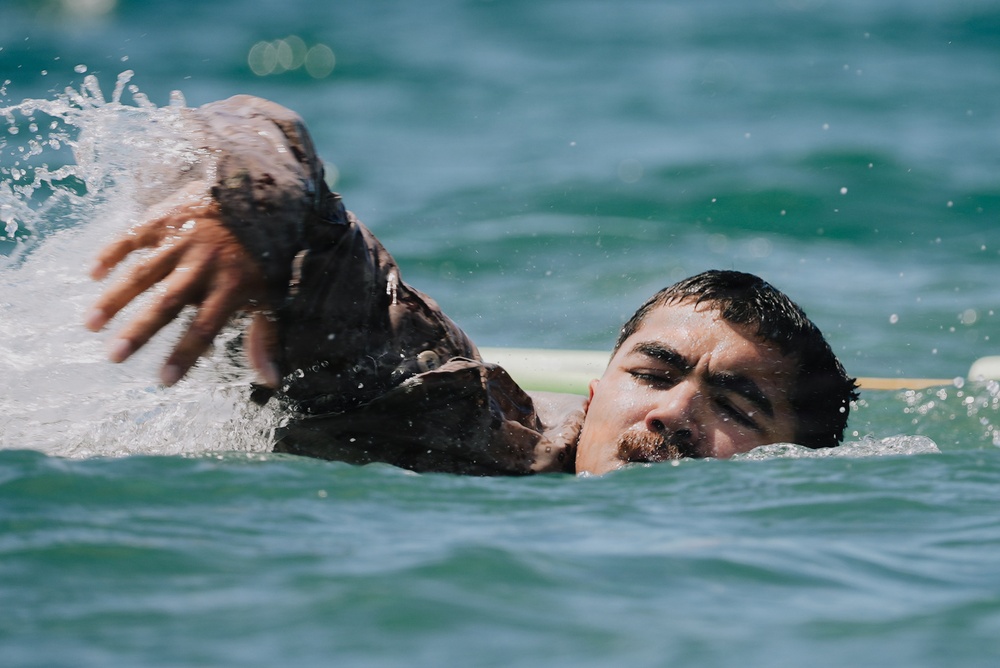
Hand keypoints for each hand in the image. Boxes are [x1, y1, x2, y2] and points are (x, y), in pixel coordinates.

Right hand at [85, 196, 280, 387]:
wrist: (259, 195)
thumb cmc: (264, 255)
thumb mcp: (272, 294)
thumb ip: (265, 337)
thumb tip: (271, 381)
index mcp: (230, 287)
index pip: (204, 327)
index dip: (185, 354)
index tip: (163, 380)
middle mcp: (202, 265)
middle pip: (167, 303)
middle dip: (139, 330)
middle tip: (113, 356)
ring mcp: (180, 241)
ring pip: (142, 273)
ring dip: (115, 298)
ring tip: (90, 324)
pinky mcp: (164, 218)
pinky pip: (132, 237)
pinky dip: (111, 253)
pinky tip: (92, 275)